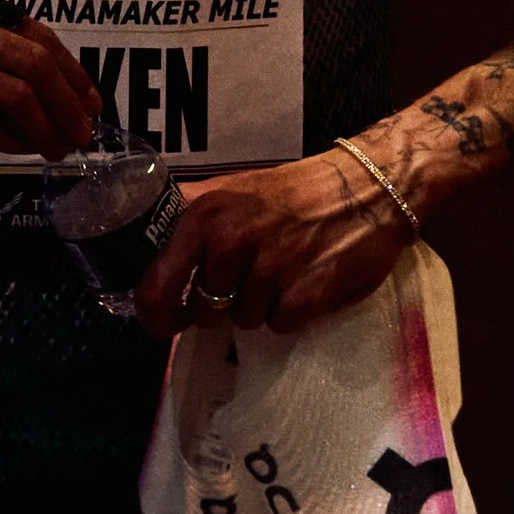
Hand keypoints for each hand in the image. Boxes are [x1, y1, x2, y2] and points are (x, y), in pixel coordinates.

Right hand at [0, 0, 102, 155]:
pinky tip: (22, 150)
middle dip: (71, 101)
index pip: (32, 29)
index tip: (87, 96)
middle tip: (86, 128)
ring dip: (49, 126)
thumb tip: (29, 85)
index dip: (70, 67)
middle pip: (35, 61)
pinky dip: (13, 139)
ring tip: (61, 147)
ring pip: (18, 94)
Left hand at [135, 150, 411, 337]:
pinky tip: (304, 282)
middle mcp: (231, 241)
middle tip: (244, 281)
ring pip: (242, 320)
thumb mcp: (231, 191)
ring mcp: (269, 269)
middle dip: (218, 307)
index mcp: (205, 215)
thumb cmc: (294, 193)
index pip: (157, 284)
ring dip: (259, 306)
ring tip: (283, 272)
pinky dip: (290, 312)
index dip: (155, 312)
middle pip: (202, 311)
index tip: (161, 322)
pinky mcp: (303, 295)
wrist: (369, 188)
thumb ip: (188, 217)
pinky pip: (278, 325)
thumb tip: (144, 253)